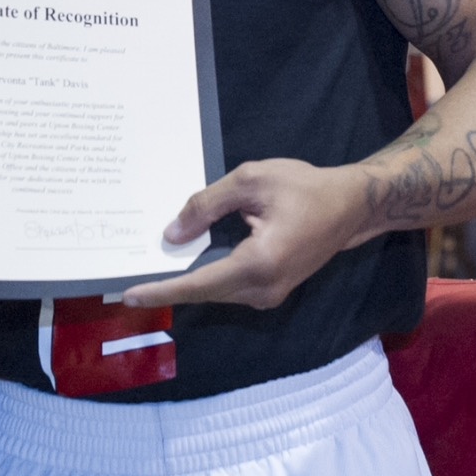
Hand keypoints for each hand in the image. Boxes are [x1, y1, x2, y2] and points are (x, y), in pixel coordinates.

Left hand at [122, 158, 366, 309]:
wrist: (350, 206)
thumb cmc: (303, 187)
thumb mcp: (250, 180)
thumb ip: (207, 205)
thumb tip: (171, 235)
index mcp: (259, 262)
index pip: (199, 283)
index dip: (162, 289)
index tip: (128, 295)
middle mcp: (264, 288)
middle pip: (204, 292)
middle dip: (167, 288)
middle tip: (126, 281)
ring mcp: (270, 294)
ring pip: (216, 292)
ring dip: (184, 283)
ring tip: (147, 271)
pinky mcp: (272, 290)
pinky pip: (229, 287)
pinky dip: (204, 278)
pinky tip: (183, 265)